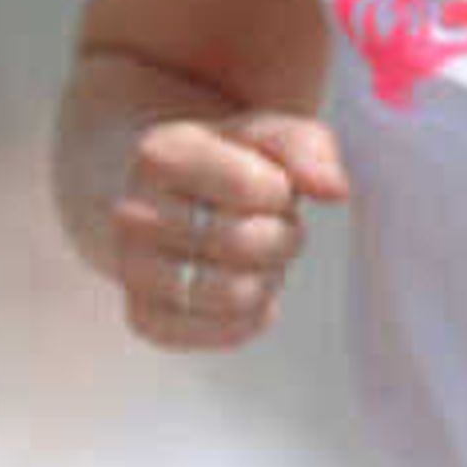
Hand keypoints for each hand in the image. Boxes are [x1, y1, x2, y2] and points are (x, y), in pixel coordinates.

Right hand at [105, 116, 337, 352]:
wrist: (166, 197)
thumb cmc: (227, 161)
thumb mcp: (265, 134)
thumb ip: (305, 147)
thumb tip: (334, 190)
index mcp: (159, 153)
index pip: (249, 188)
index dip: (280, 192)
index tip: (271, 186)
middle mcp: (132, 213)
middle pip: (244, 243)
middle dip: (280, 236)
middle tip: (273, 227)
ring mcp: (132, 270)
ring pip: (235, 294)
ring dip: (268, 279)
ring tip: (258, 260)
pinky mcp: (143, 318)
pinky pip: (219, 333)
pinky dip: (250, 317)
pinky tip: (245, 290)